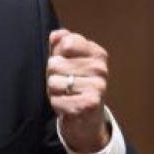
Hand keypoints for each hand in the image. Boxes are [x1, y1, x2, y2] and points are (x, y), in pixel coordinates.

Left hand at [47, 29, 109, 153]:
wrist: (86, 119)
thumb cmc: (74, 84)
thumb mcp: (66, 60)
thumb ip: (59, 44)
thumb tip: (56, 35)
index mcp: (97, 53)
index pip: (66, 42)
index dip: (57, 54)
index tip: (66, 63)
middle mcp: (100, 68)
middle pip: (54, 63)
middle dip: (53, 75)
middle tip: (65, 83)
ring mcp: (98, 86)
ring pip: (53, 82)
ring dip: (54, 90)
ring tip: (66, 94)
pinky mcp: (89, 104)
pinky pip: (56, 99)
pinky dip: (56, 104)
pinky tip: (67, 105)